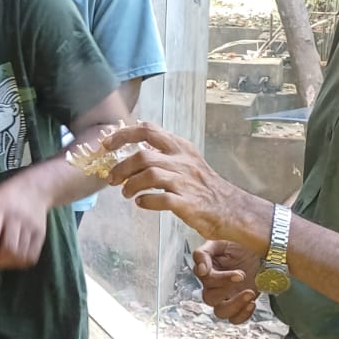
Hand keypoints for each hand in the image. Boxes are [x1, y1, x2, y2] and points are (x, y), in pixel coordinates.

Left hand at [0, 175, 51, 273]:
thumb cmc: (6, 197)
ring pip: (21, 254)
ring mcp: (31, 226)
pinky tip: (15, 258)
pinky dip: (21, 262)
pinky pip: (32, 255)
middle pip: (9, 247)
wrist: (35, 188)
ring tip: (2, 258)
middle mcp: (16, 217)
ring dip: (9, 263)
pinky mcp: (41, 233)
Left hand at [102, 122, 268, 246]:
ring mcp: (186, 182)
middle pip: (143, 155)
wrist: (231, 209)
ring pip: (150, 175)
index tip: (106, 144)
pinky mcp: (188, 203)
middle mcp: (182, 161)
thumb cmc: (204, 187)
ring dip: (131, 185)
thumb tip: (133, 152)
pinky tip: (141, 203)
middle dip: (121, 167)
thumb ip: (163, 154)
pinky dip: (146, 201)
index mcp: (180, 147)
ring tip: (126, 193)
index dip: (123, 134)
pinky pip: (162, 199)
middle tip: (113, 180)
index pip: (148, 130)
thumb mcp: (186, 161)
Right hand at [194, 240, 260, 323]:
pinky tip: (252, 302)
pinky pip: (235, 318)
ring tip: (250, 293)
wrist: (268, 253)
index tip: (219, 272)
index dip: (213, 275)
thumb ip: (210, 246)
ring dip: (234, 305)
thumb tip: (201, 264)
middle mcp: (214, 284)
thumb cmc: (245, 244)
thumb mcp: (227, 238)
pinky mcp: (239, 304)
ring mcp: (226, 296)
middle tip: (242, 275)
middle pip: (209, 296)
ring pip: (220, 311)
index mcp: (208, 266)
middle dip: (225, 287)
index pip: (202, 274)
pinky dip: (242, 314)